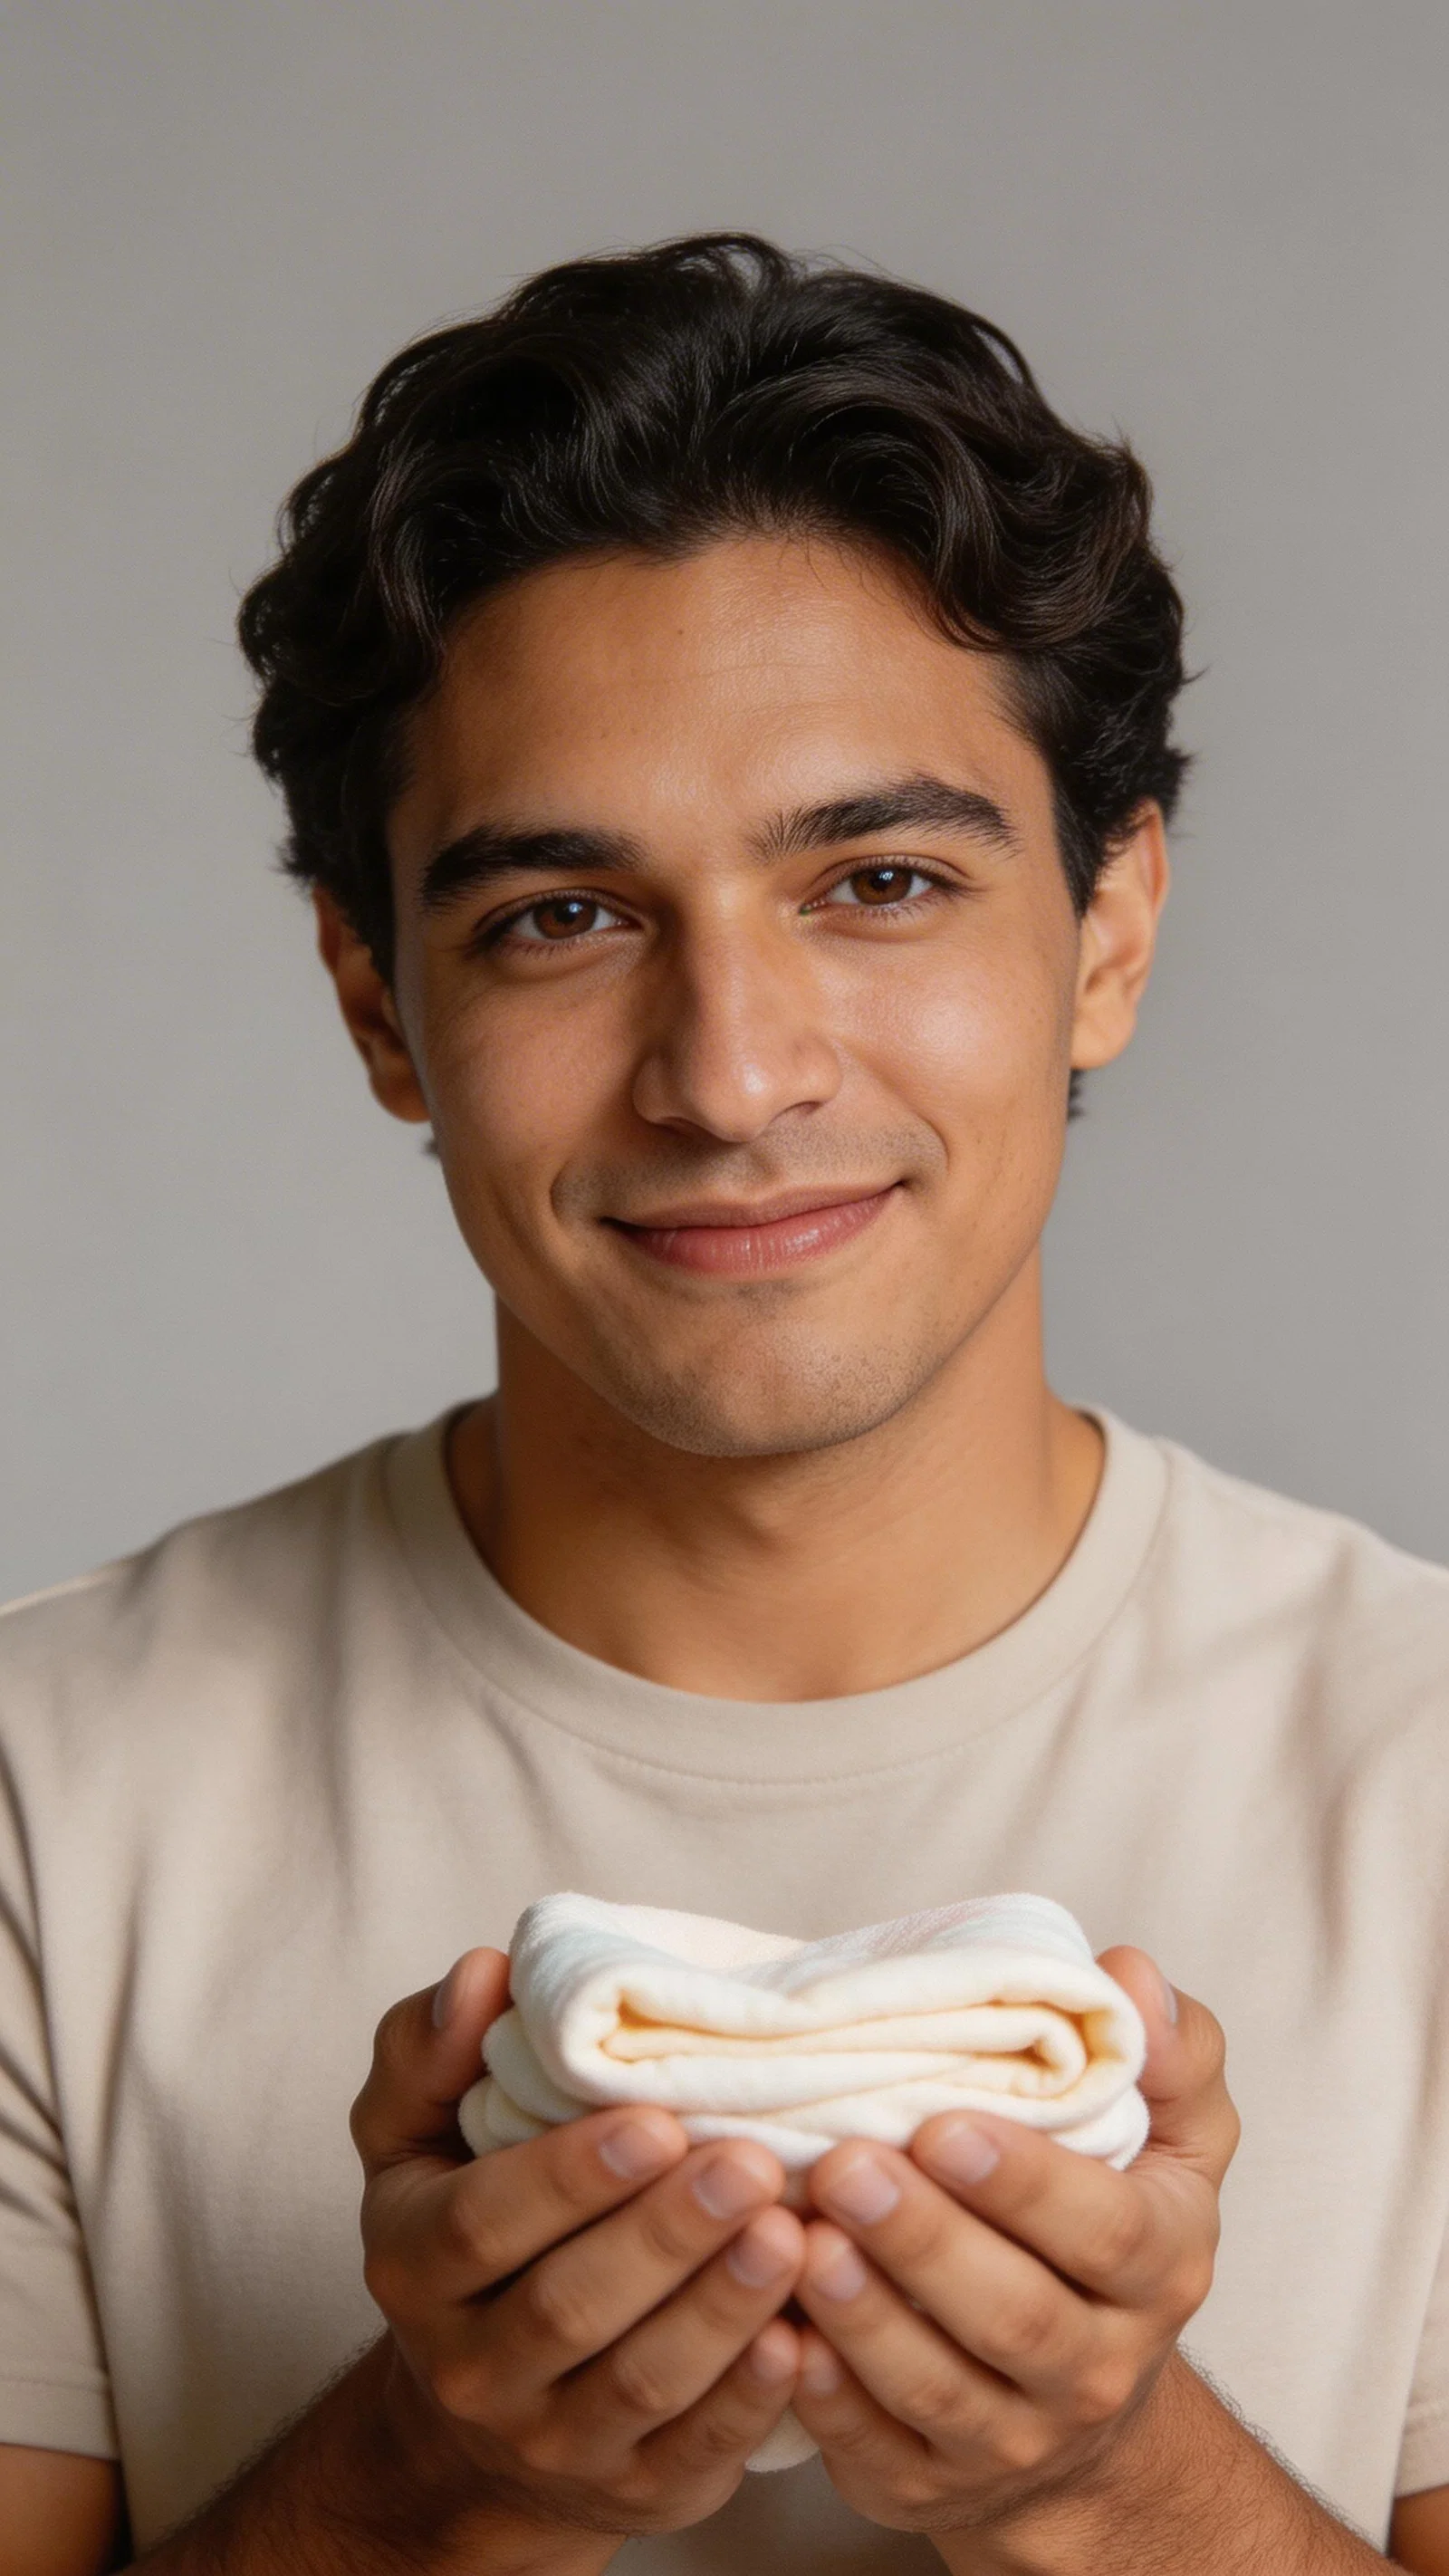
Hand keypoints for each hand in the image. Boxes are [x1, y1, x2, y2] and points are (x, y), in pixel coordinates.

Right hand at [350, 1950, 806, 2554]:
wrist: (479, 2415)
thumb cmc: (468, 2217)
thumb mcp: (416, 2131)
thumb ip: (433, 2047)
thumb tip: (484, 1974)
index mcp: (414, 2265)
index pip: (481, 2225)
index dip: (568, 2178)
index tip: (654, 2118)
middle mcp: (472, 2368)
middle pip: (571, 2306)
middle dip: (665, 2235)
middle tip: (751, 2162)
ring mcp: (554, 2441)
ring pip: (641, 2382)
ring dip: (720, 2309)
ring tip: (791, 2232)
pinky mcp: (636, 2491)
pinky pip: (695, 2452)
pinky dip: (749, 2399)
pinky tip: (802, 2336)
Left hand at [788, 1951, 1237, 2549]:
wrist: (1082, 2412)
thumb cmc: (1108, 2223)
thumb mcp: (1173, 2137)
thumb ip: (1169, 2050)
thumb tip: (1130, 1975)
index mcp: (1161, 2266)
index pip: (1107, 2231)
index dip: (1026, 2184)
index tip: (943, 2126)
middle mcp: (1098, 2366)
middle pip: (1015, 2316)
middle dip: (925, 2241)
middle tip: (845, 2166)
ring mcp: (1014, 2437)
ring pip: (938, 2388)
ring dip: (865, 2319)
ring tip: (801, 2241)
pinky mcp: (928, 2483)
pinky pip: (873, 2447)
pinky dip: (824, 2399)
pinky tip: (777, 2336)